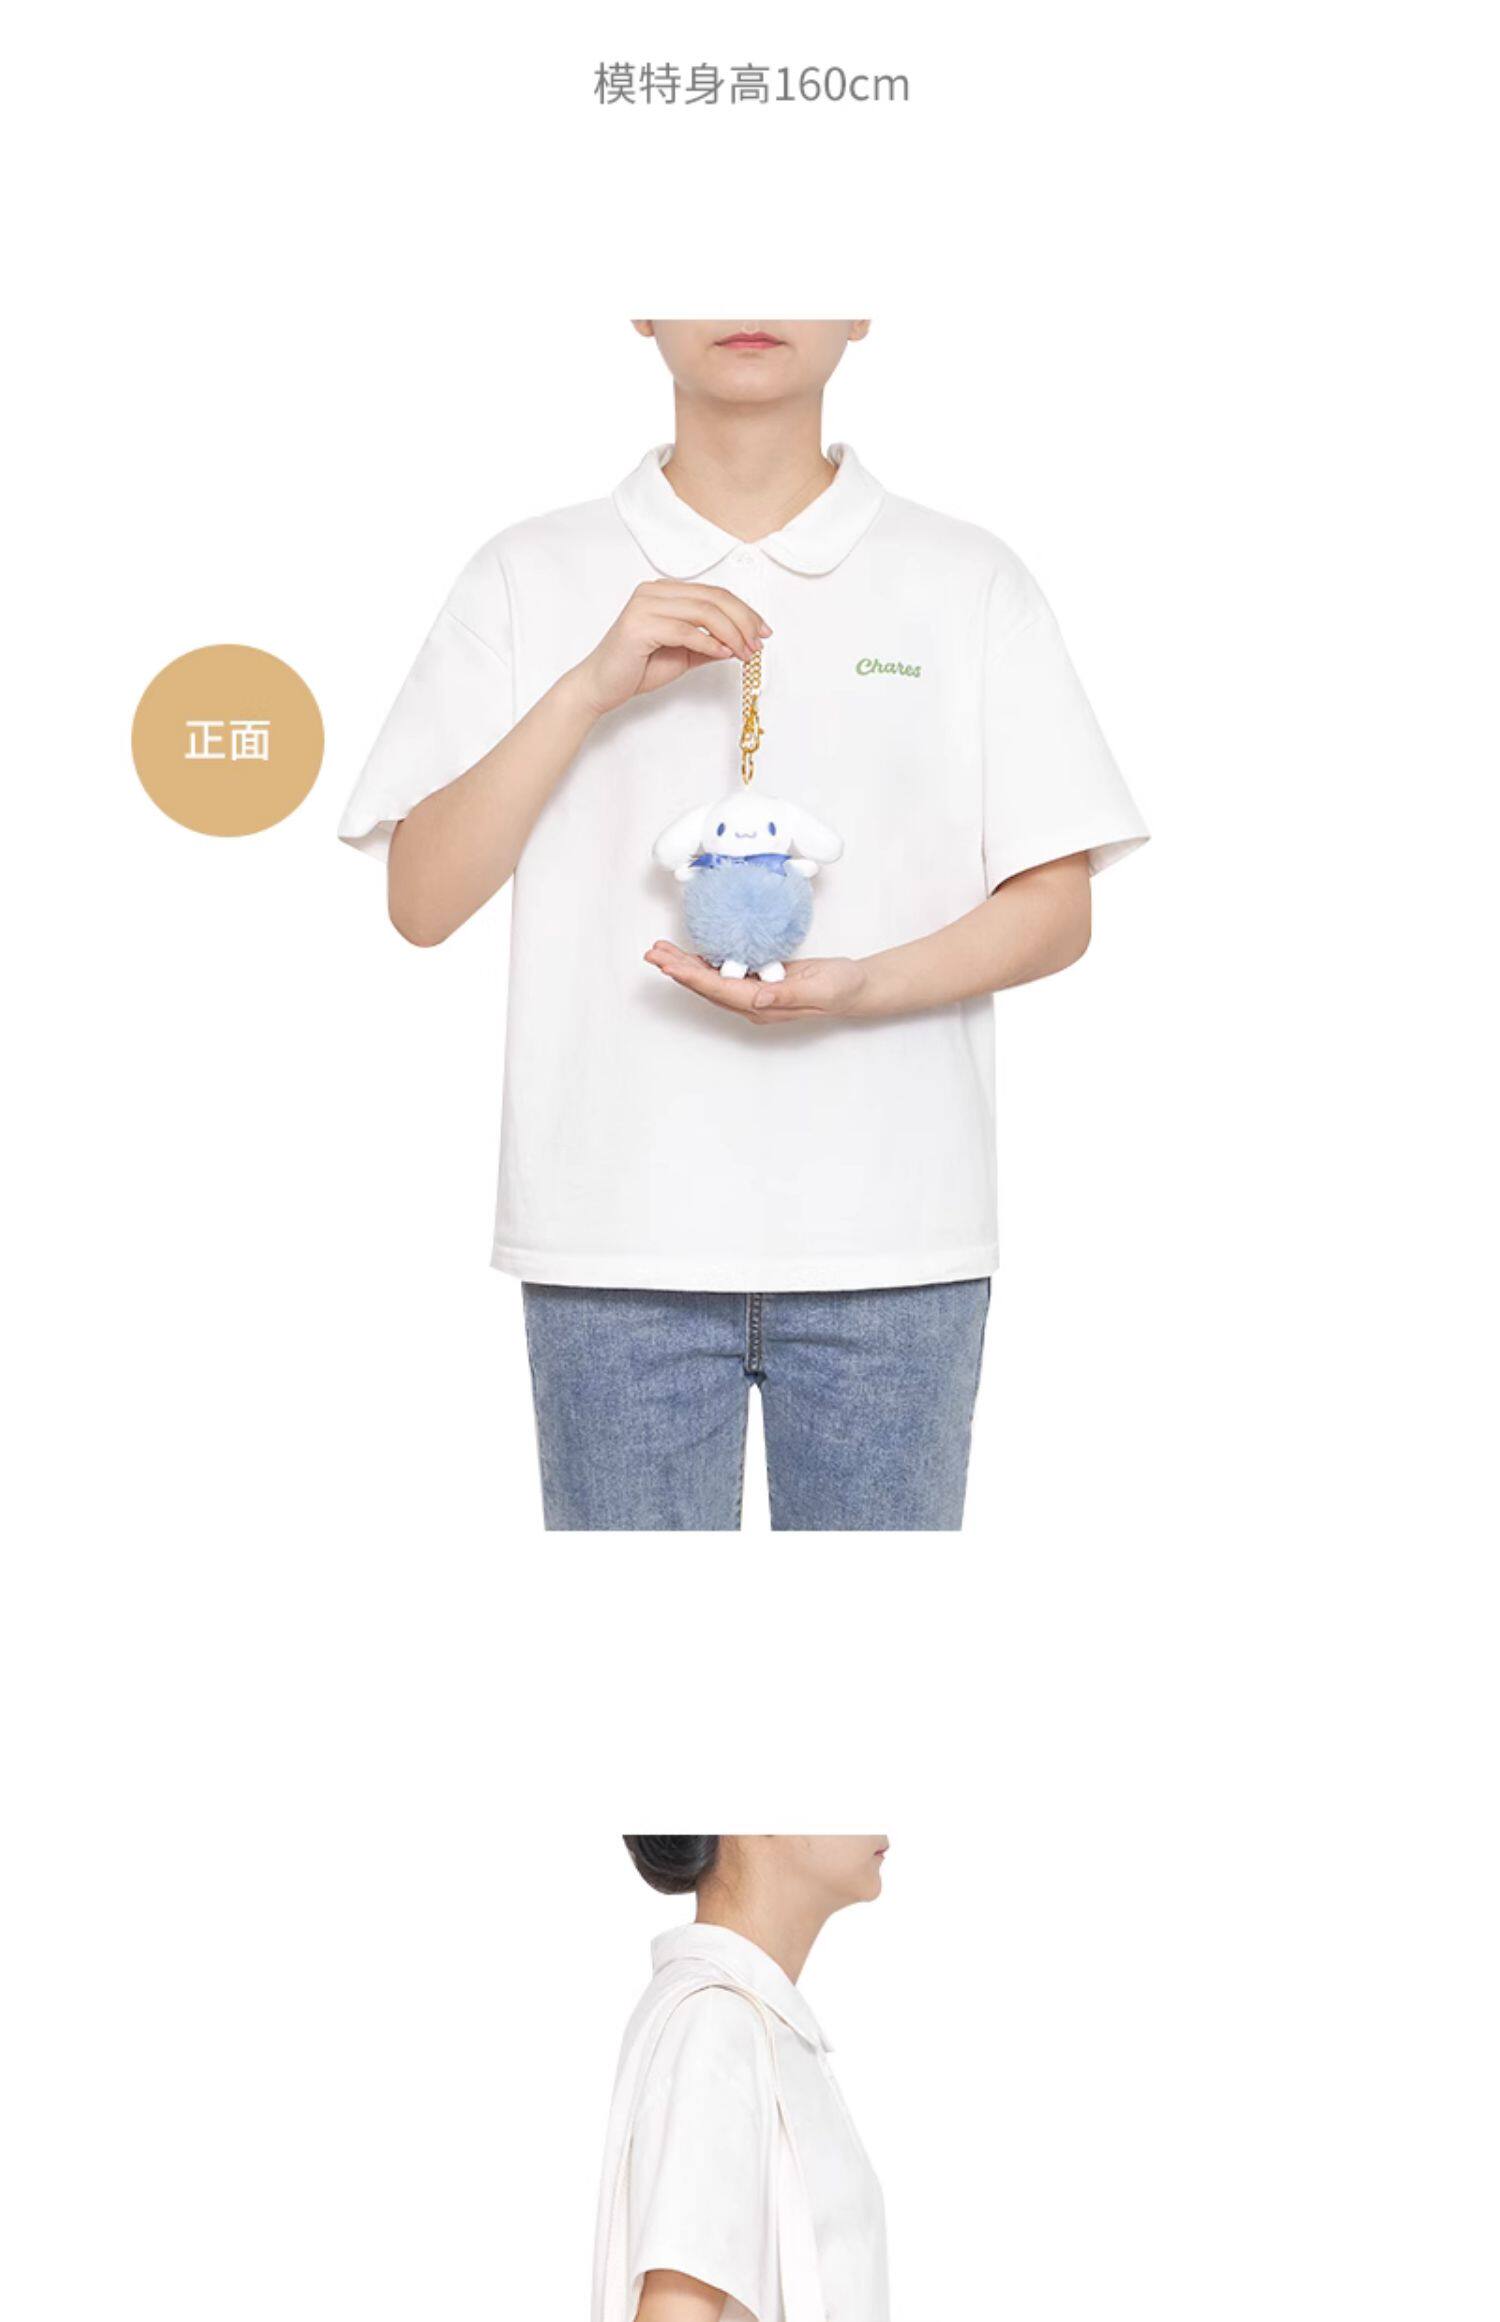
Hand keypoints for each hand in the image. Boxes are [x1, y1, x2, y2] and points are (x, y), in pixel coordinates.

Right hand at [570, 582, 770, 718]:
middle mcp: (654, 591)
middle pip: (713, 598)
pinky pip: (685, 630)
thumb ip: (709, 644)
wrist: (600, 687)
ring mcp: (645, 605)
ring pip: (703, 611)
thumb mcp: (683, 655)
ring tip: (745, 652)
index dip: (744, 611)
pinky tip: (724, 654)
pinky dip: (709, 642)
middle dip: (743, 621)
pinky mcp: (639, 625)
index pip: (714, 593)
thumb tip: (741, 642)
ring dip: (731, 633)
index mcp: (664, 592)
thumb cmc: (636, 669)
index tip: (763, 632)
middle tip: (759, 643)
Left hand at [645, 942, 871, 1020]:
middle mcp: (753, 1003)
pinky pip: (725, 971)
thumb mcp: (820, 990)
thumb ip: (786, 994)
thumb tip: (753, 999)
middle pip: (707, 986)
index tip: (668, 965)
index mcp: (763, 1007)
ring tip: (661, 951)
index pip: (719, 991)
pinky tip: (690, 953)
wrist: (857, 987)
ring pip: (712, 979)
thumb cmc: (842, 988)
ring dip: (685, 965)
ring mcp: (755, 992)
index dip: (691, 978)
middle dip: (678, 970)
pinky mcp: (760, 979)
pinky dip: (704, 961)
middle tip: (653, 954)